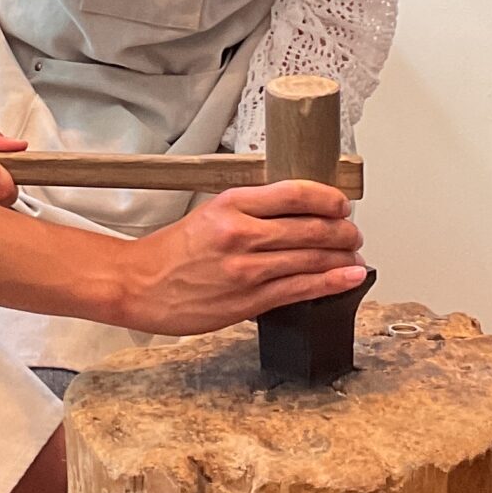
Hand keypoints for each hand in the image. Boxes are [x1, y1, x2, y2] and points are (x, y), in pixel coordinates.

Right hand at [118, 182, 368, 334]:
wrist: (136, 285)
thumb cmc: (169, 253)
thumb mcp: (208, 215)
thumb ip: (249, 213)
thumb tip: (294, 215)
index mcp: (231, 205)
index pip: (295, 193)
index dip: (328, 197)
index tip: (341, 202)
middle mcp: (242, 233)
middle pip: (312, 226)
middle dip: (343, 230)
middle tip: (352, 231)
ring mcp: (247, 269)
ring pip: (312, 258)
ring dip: (343, 257)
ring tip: (355, 255)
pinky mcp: (249, 300)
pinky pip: (301, 288)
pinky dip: (333, 282)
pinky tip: (349, 277)